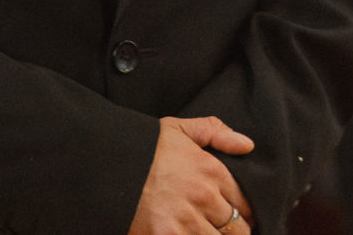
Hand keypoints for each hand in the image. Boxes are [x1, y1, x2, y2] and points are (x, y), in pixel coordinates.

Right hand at [128, 116, 255, 234]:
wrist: (106, 166)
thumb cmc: (143, 149)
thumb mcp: (179, 129)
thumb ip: (216, 132)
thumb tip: (247, 145)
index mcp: (210, 170)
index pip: (245, 202)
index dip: (244, 213)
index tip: (239, 217)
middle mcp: (203, 197)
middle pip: (236, 229)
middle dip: (234, 232)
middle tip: (226, 230)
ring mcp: (185, 221)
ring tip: (205, 232)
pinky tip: (187, 234)